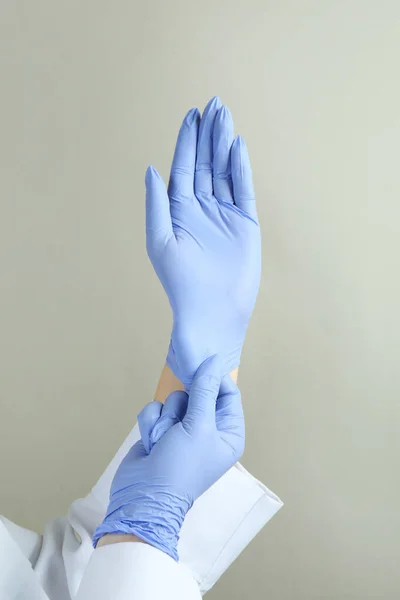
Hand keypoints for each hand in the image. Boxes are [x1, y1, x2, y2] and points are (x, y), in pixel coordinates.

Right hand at [92, 356, 244, 560]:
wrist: (143, 496)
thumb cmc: (181, 465)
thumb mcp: (199, 426)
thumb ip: (205, 390)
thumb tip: (214, 361)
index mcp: (228, 432)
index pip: (228, 393)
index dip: (215, 379)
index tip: (201, 367)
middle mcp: (208, 429)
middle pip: (198, 393)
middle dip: (184, 406)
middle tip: (181, 421)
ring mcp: (182, 430)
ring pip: (173, 400)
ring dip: (165, 419)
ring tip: (164, 440)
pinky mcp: (160, 431)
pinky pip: (156, 410)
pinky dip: (151, 425)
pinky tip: (150, 444)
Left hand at [145, 96, 260, 387]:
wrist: (211, 311)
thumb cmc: (180, 282)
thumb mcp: (160, 240)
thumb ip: (156, 204)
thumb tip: (150, 168)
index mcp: (179, 210)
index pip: (184, 167)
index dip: (187, 141)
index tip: (191, 114)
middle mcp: (202, 208)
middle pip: (206, 162)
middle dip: (208, 134)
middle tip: (213, 104)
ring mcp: (225, 214)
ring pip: (225, 171)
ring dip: (224, 144)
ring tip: (225, 116)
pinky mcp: (245, 224)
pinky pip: (243, 189)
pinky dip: (241, 168)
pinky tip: (238, 146)